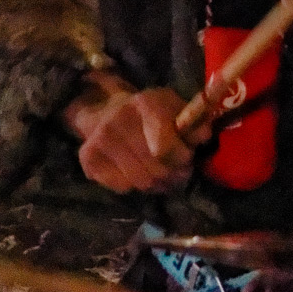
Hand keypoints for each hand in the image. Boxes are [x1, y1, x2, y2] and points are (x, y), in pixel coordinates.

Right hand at [71, 84, 198, 193]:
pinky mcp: (87, 159)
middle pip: (155, 170)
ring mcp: (99, 140)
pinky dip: (133, 185)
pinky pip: (121, 187)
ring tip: (160, 175)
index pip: (165, 148)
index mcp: (144, 103)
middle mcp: (117, 120)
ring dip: (156, 185)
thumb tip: (204, 134)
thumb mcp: (174, 108)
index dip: (182, 158)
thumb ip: (193, 121)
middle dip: (173, 176)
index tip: (187, 157)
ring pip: (140, 183)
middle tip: (178, 173)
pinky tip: (136, 172)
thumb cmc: (150, 113)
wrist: (106, 111)